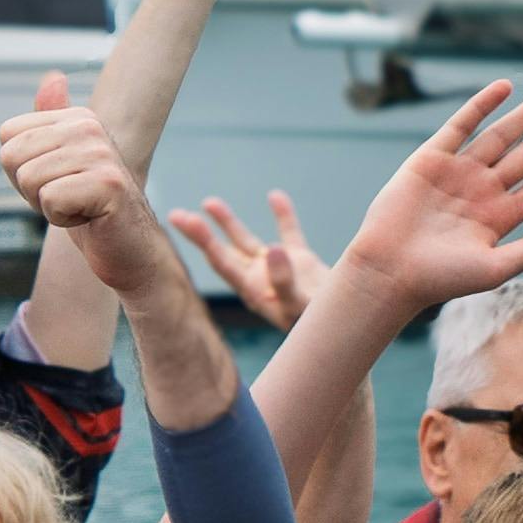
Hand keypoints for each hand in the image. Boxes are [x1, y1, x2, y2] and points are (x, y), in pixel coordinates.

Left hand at [0, 67, 178, 284]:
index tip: (55, 182)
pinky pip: (49, 200)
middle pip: (11, 157)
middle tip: (67, 198)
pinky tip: (88, 218)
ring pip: (29, 180)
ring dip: (47, 206)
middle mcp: (90, 127)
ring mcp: (100, 153)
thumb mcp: (61, 163)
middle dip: (30, 189)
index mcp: (77, 116)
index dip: (21, 169)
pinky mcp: (107, 184)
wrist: (130, 250)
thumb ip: (48, 124)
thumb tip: (52, 77)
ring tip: (79, 207)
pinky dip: (62, 220)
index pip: (7, 135)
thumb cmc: (90, 210)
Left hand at [174, 187, 323, 328]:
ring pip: (248, 242)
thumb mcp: (298, 304)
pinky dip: (283, 215)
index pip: (221, 261)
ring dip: (229, 223)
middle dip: (202, 234)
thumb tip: (273, 249)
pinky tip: (275, 195)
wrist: (345, 327)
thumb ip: (283, 280)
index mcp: (253, 288)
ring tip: (209, 203)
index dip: (203, 240)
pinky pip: (290, 233)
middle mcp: (259, 278)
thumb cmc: (316, 323)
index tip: (185, 221)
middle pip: (224, 251)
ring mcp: (277, 269)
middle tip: (177, 216)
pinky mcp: (301, 262)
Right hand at [335, 79, 522, 310]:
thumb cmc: (439, 279)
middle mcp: (484, 191)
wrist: (388, 270)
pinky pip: (462, 126)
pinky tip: (504, 88)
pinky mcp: (431, 159)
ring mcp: (459, 173)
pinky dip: (482, 106)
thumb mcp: (493, 269)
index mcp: (502, 217)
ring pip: (503, 135)